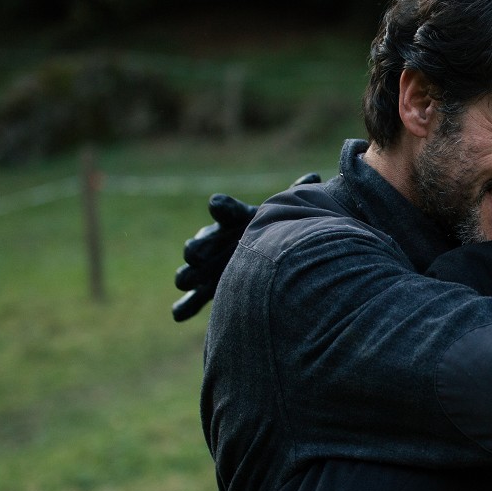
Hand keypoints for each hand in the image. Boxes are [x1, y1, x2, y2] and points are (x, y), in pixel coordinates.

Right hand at [171, 173, 320, 321]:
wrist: (265, 256)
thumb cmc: (276, 230)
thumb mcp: (288, 214)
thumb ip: (297, 197)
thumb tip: (313, 175)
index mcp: (234, 220)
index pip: (226, 209)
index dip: (223, 207)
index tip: (217, 204)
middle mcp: (215, 240)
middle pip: (202, 242)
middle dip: (197, 246)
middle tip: (195, 254)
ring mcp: (207, 266)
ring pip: (191, 270)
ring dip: (186, 275)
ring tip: (184, 281)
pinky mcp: (207, 289)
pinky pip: (193, 299)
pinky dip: (185, 306)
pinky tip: (178, 315)